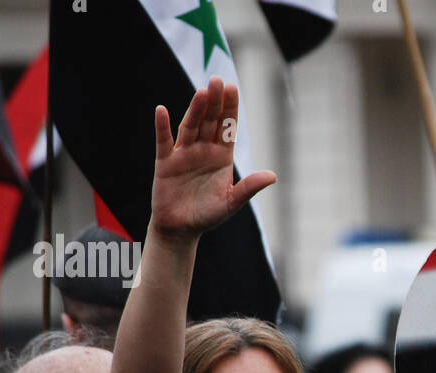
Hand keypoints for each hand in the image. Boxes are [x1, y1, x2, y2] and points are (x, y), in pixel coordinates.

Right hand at [149, 76, 275, 239]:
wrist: (182, 229)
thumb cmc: (208, 215)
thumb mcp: (232, 202)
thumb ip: (249, 188)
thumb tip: (273, 176)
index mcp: (221, 157)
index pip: (227, 128)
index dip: (230, 109)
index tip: (233, 88)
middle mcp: (203, 150)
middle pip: (210, 122)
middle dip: (214, 102)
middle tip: (218, 81)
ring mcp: (184, 154)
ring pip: (190, 127)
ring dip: (195, 110)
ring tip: (202, 92)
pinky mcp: (166, 162)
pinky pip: (164, 142)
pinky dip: (162, 127)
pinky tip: (162, 111)